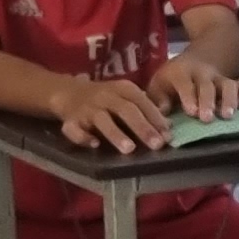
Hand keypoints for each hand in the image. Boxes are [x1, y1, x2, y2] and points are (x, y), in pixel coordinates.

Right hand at [47, 72, 172, 151]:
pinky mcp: (70, 121)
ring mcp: (87, 108)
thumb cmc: (107, 98)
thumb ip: (146, 109)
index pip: (142, 101)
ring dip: (116, 134)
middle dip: (142, 127)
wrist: (69, 92)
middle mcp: (105, 96)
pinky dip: (83, 137)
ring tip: (129, 149)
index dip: (155, 118)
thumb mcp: (126, 97)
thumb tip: (169, 126)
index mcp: (123, 89)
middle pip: (125, 110)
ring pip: (102, 120)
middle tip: (157, 144)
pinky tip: (94, 145)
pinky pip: (74, 129)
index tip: (168, 135)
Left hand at [147, 54, 238, 123]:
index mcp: (182, 73)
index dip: (188, 96)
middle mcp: (204, 73)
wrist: (198, 59)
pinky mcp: (236, 82)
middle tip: (207, 118)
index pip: (185, 83)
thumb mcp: (159, 83)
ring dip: (229, 99)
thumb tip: (162, 111)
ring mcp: (222, 77)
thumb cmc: (173, 78)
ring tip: (228, 115)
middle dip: (208, 101)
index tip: (191, 112)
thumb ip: (158, 98)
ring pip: (228, 84)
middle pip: (207, 85)